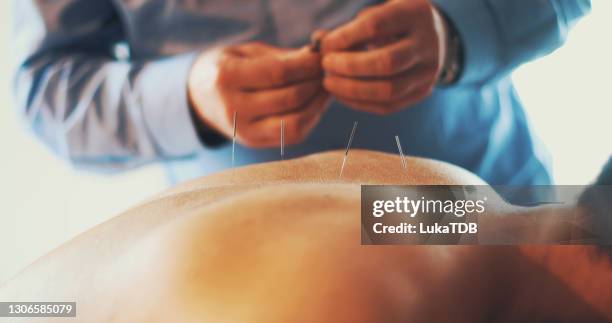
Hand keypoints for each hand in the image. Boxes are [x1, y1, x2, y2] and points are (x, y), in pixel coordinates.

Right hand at [188, 42, 329, 147]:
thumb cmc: (231, 66)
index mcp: (227, 77)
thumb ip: (283, 56)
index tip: (321, 56)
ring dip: (317, 105)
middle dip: (315, 83)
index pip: (278, 73)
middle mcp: (233, 108)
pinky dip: (310, 119)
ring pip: (294, 124)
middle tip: (328, 71)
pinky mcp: (254, 143)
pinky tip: (315, 104)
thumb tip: (318, 55)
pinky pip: (292, 136)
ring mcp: (242, 131)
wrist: (200, 97)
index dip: (307, 65)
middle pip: (289, 99)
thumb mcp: (249, 53)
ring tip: (324, 88)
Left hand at [320, 0, 448, 114]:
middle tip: (326, 66)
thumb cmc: (392, 22)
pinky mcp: (422, 92)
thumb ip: (348, 27)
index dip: (346, 38)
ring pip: (388, 90)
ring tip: (329, 83)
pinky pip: (388, 106)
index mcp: (416, 13)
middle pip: (386, 63)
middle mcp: (428, 44)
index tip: (325, 45)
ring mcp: (429, 71)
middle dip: (349, 67)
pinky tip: (341, 95)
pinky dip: (360, 103)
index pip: (376, 27)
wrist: (432, 36)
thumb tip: (318, 42)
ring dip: (351, 90)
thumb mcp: (376, 13)